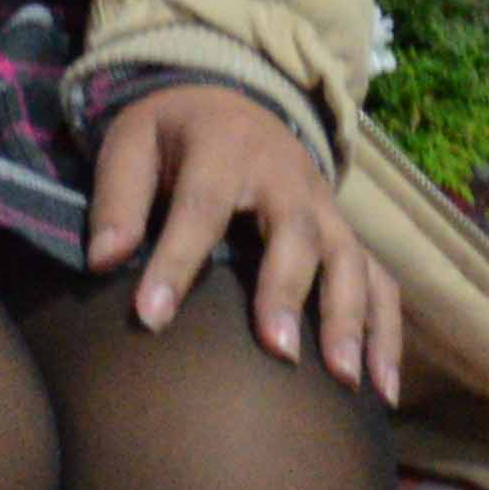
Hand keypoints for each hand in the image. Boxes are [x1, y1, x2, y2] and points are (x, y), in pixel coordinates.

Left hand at [86, 79, 404, 402]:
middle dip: (289, 292)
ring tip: (345, 382)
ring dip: (352, 320)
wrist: (228, 99)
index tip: (151, 317)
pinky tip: (381, 390)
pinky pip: (379, 280)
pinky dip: (385, 332)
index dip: (176, 263)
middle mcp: (286, 176)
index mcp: (224, 148)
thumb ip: (117, 201)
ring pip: (351, 259)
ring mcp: (324, 206)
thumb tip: (102, 261)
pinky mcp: (344, 233)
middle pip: (298, 233)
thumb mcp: (130, 145)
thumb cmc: (172, 136)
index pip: (201, 208)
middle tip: (279, 351)